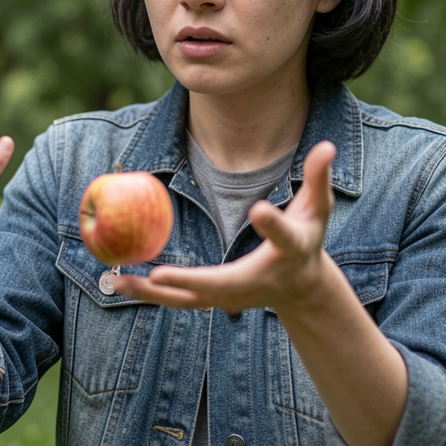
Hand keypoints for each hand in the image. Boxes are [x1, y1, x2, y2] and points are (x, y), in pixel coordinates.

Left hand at [115, 141, 338, 315]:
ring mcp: (234, 296)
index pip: (284, 236)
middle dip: (188, 282)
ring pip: (190, 300)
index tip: (258, 208)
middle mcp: (257, 279)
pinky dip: (151, 294)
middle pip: (221, 284)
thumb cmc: (308, 237)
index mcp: (289, 250)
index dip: (274, 223)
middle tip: (156, 275)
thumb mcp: (318, 207)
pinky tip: (119, 284)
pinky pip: (179, 300)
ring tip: (118, 282)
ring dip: (154, 294)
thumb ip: (318, 177)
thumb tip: (328, 145)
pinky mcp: (216, 300)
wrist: (302, 287)